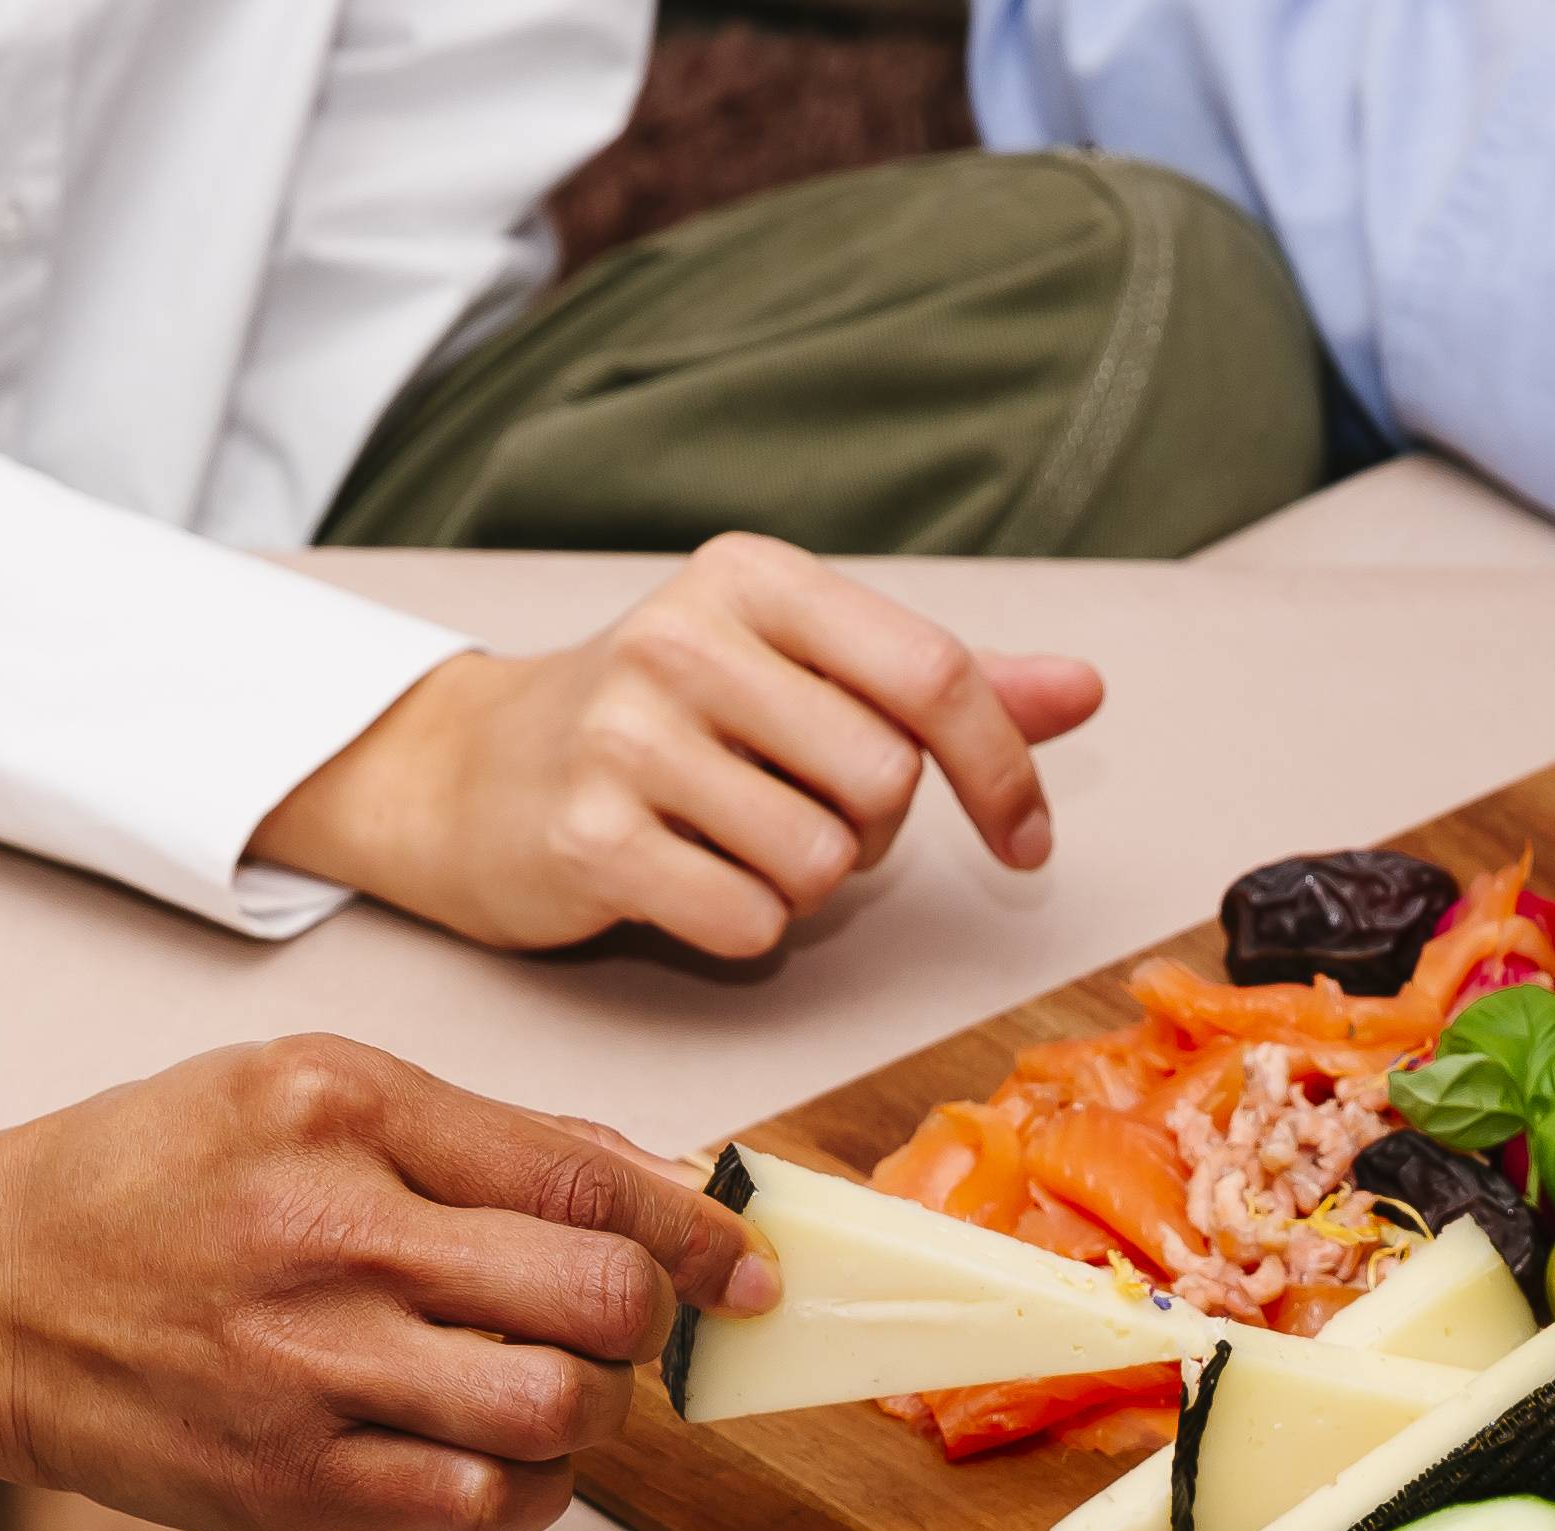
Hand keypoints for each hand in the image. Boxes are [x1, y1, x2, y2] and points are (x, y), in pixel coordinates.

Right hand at [0, 1036, 760, 1530]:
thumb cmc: (145, 1186)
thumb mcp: (305, 1093)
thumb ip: (486, 1138)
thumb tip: (658, 1184)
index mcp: (346, 1111)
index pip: (585, 1181)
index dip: (698, 1235)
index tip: (741, 1267)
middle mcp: (333, 1233)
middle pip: (593, 1300)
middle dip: (643, 1327)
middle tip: (621, 1331)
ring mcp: (310, 1365)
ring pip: (552, 1414)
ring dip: (590, 1415)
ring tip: (552, 1392)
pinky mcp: (289, 1476)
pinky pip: (479, 1505)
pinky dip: (525, 1490)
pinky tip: (495, 1456)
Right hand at [255, 533, 1103, 959]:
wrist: (468, 775)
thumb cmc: (660, 725)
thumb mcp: (798, 673)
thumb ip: (938, 687)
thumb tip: (1086, 689)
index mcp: (752, 579)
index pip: (934, 674)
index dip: (1002, 770)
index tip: (1025, 840)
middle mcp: (685, 639)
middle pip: (885, 782)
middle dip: (870, 831)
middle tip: (795, 813)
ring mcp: (626, 736)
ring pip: (822, 863)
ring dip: (805, 886)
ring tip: (734, 844)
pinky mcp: (588, 836)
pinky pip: (749, 920)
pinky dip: (742, 926)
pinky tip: (686, 882)